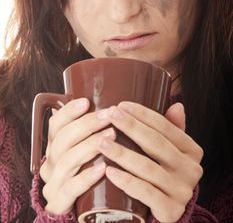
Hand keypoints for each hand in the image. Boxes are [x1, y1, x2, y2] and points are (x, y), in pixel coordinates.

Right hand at [40, 98, 114, 214]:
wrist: (76, 209)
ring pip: (68, 160)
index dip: (69, 112)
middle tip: (109, 115)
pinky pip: (71, 188)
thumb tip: (104, 103)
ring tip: (111, 135)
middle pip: (63, 139)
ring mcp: (53, 183)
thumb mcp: (83, 149)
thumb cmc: (85, 172)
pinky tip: (103, 168)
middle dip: (87, 124)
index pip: (55, 124)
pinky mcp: (59, 202)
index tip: (87, 102)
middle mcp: (50, 162)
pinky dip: (87, 177)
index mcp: (54, 146)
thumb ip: (88, 131)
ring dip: (90, 145)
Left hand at [98, 102, 202, 222]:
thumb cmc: (163, 173)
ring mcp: (182, 191)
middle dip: (131, 127)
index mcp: (192, 150)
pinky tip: (108, 170)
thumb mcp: (170, 151)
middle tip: (111, 115)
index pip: (166, 127)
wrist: (167, 210)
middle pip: (156, 143)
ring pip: (147, 167)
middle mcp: (191, 170)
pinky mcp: (171, 211)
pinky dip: (126, 181)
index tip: (121, 105)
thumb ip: (172, 129)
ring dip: (122, 153)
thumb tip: (177, 105)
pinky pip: (145, 192)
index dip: (143, 114)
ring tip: (101, 142)